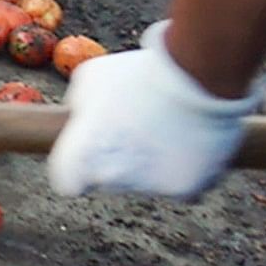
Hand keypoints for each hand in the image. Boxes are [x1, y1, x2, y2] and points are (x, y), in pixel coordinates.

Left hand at [43, 23, 258, 197]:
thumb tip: (80, 116)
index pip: (69, 181)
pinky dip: (183, 168)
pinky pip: (180, 184)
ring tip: (167, 126)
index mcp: (79, 159)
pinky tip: (190, 141)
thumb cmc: (137, 75)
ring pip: (146, 183)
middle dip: (117, 159)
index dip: (78, 165)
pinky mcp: (185, 190)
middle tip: (137, 126)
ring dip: (151, 163)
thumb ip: (78, 105)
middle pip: (109, 179)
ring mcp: (149, 189)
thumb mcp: (89, 79)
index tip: (89, 150)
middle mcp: (110, 181)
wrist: (195, 80)